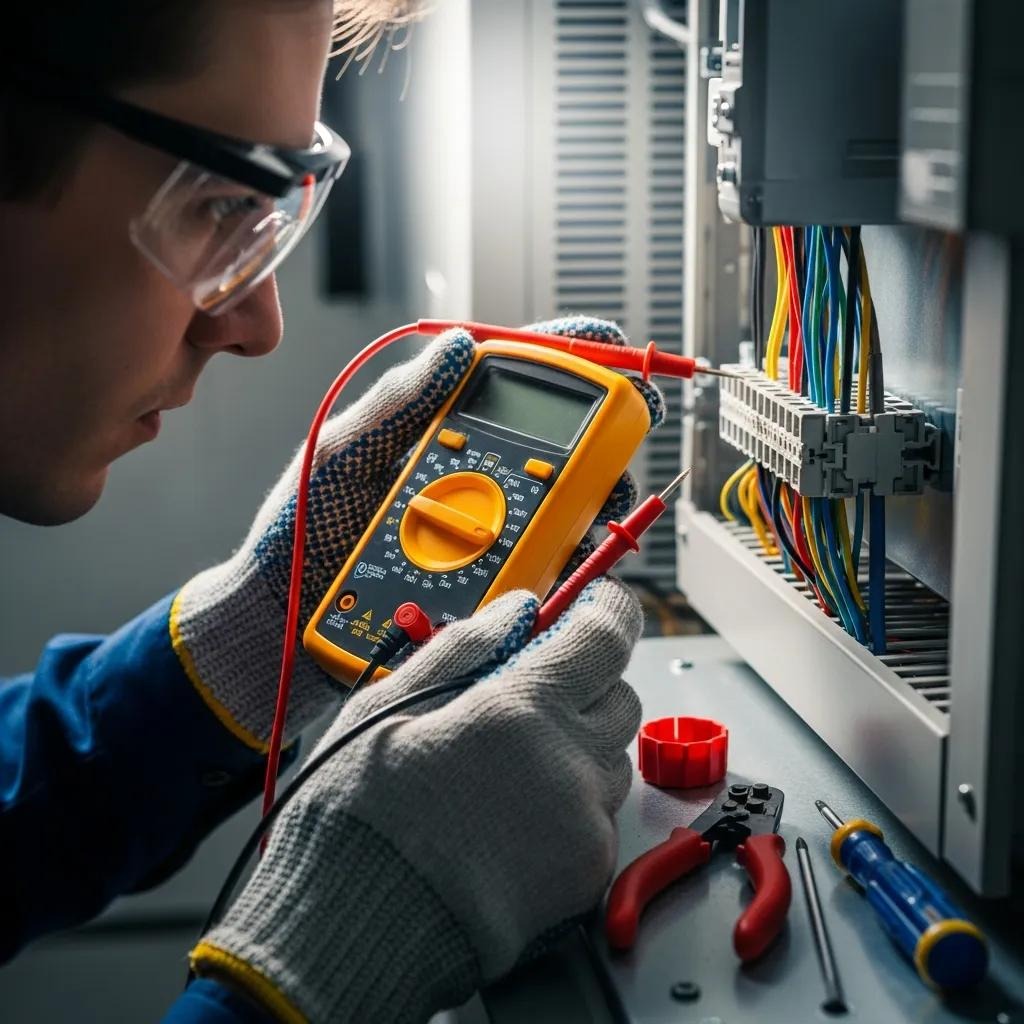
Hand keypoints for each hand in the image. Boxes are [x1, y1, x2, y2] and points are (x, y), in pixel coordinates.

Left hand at [171, 318, 662, 748]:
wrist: (285, 621)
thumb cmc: (300, 533)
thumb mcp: (341, 454)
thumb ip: (396, 402)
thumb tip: (457, 347)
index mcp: (434, 433)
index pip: (506, 383)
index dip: (561, 358)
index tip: (605, 342)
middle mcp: (469, 479)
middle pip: (553, 446)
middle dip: (597, 439)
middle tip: (618, 443)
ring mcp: (482, 533)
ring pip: (559, 509)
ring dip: (588, 503)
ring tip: (594, 506)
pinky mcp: (488, 584)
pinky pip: (539, 568)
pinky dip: (563, 559)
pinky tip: (568, 557)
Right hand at [191, 578, 642, 1023]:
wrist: (358, 929)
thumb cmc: (361, 819)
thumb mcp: (390, 706)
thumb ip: (464, 647)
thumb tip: (513, 611)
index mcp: (520, 709)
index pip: (606, 637)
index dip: (608, 611)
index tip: (598, 604)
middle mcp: (568, 762)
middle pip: (619, 697)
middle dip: (586, 683)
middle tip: (530, 693)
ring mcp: (584, 822)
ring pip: (609, 759)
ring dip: (575, 746)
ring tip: (506, 768)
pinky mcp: (588, 872)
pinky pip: (598, 815)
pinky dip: (569, 803)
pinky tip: (511, 816)